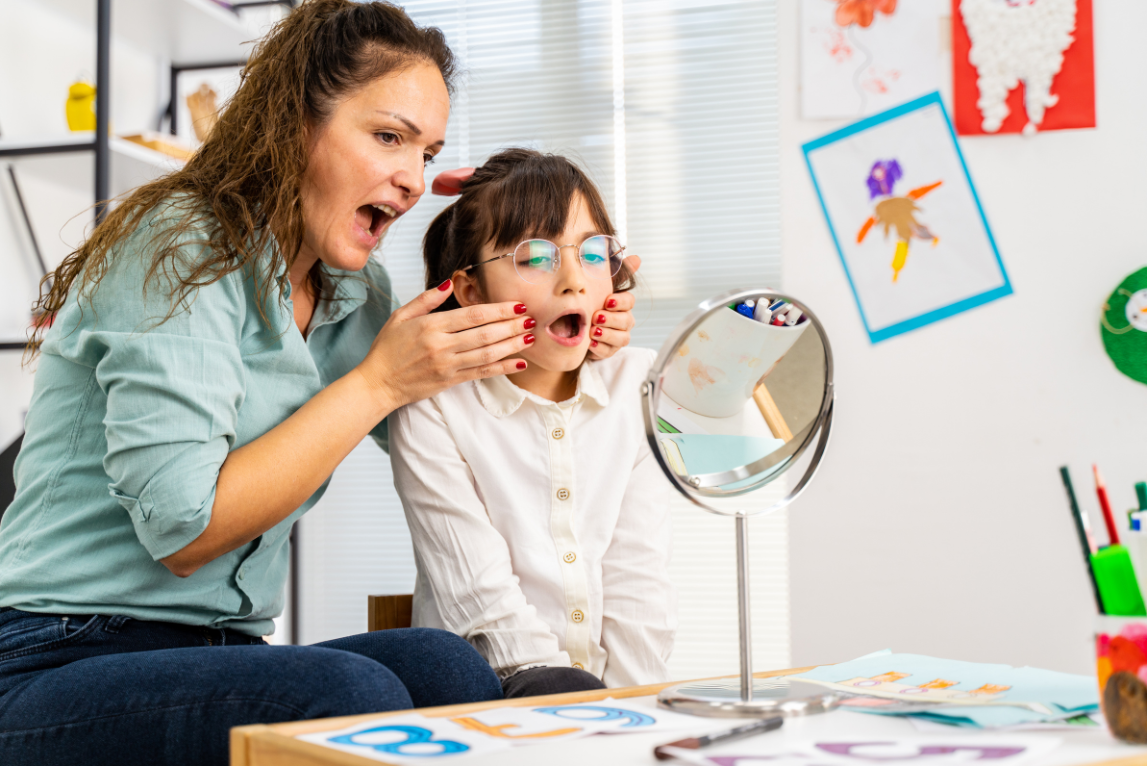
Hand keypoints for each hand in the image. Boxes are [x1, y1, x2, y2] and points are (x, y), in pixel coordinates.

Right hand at [357, 280, 534, 410]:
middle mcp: (441, 346)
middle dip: (511, 326)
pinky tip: (518, 363)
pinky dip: (502, 368)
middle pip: (484, 334)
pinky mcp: (450, 381)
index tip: (517, 305)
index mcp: (430, 326)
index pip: (472, 315)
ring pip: (487, 354)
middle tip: (531, 319)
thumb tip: (451, 282)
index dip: (498, 310)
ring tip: (530, 337)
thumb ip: (427, 299)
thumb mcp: (400, 316)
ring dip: (512, 346)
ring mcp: (447, 365)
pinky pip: (481, 374)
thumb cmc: (387, 349)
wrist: (377, 384)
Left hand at [588, 254, 639, 359]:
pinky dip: (600, 348)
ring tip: (592, 331)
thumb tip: (637, 258)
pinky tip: (591, 344)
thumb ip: (616, 274)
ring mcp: (618, 337)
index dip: (620, 302)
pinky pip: (609, 351)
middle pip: (627, 321)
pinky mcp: (609, 350)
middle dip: (612, 319)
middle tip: (596, 317)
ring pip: (622, 338)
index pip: (629, 301)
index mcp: (621, 304)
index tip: (607, 301)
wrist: (572, 325)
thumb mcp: (598, 287)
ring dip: (607, 335)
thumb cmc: (590, 304)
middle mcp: (623, 321)